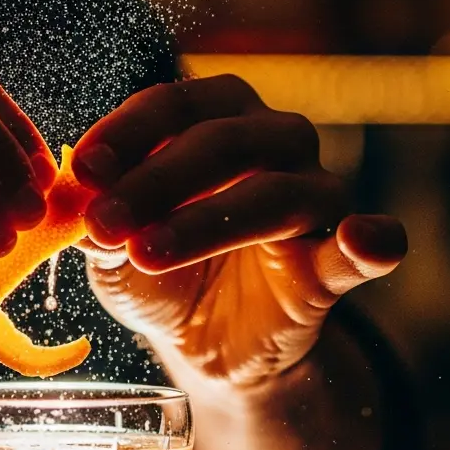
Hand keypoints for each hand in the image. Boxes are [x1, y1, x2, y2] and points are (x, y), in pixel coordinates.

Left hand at [72, 75, 407, 382]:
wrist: (205, 344)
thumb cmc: (160, 274)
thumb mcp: (114, 253)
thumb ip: (99, 228)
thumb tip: (79, 213)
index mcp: (217, 120)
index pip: (175, 105)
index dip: (126, 134)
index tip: (82, 171)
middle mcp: (274, 143)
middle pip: (222, 142)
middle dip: (154, 181)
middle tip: (101, 222)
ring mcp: (313, 198)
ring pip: (273, 194)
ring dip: (205, 222)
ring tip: (146, 253)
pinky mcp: (333, 264)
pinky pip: (361, 247)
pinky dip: (370, 241)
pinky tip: (364, 239)